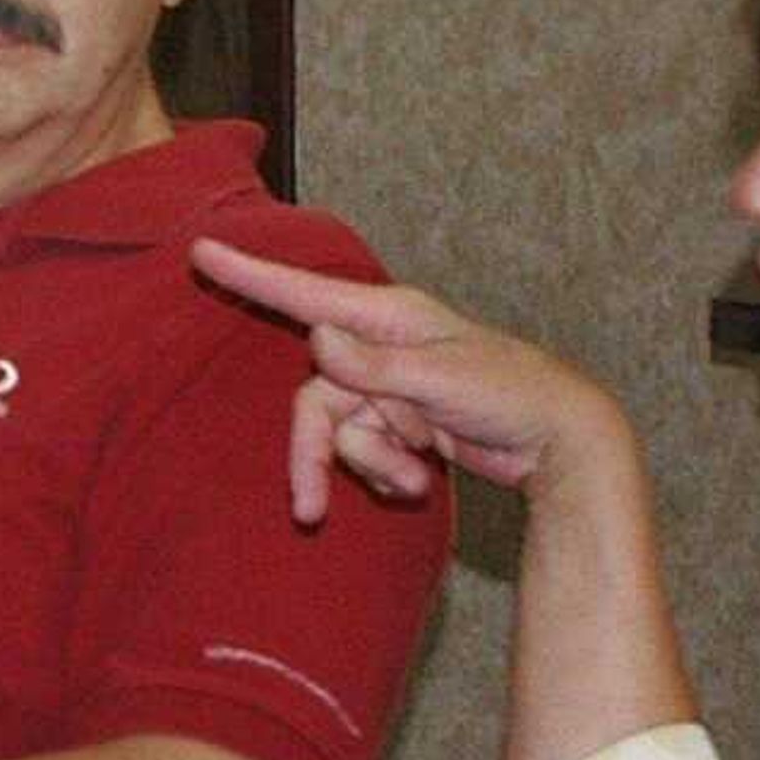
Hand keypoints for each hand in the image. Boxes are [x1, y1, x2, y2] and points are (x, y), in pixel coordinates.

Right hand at [189, 236, 628, 517]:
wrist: (559, 439)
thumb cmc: (510, 392)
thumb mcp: (441, 382)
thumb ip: (374, 367)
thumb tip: (316, 337)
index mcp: (389, 317)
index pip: (305, 295)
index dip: (251, 276)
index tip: (201, 252)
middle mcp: (381, 347)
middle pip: (314, 399)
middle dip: (317, 454)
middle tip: (310, 507)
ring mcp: (390, 386)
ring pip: (340, 432)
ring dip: (371, 465)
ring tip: (416, 479)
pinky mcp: (402, 421)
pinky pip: (366, 450)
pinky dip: (388, 471)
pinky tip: (423, 477)